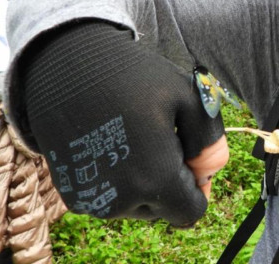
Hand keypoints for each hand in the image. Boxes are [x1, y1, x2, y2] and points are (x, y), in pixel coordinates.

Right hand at [20, 21, 225, 225]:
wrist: (67, 65)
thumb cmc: (134, 77)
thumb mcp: (188, 97)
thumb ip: (209, 139)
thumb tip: (211, 172)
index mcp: (156, 179)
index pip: (191, 212)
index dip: (199, 185)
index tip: (189, 154)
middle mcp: (122, 199)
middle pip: (164, 209)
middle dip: (172, 181)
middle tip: (162, 137)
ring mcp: (94, 198)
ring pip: (137, 205)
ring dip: (145, 181)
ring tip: (136, 137)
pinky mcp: (74, 192)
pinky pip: (111, 198)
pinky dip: (119, 179)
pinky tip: (115, 141)